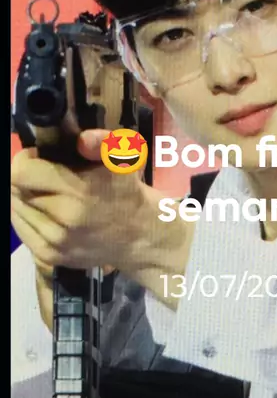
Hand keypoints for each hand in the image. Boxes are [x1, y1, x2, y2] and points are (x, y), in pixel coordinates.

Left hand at [11, 129, 148, 271]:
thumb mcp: (122, 158)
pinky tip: (44, 210)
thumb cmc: (126, 191)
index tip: (40, 158)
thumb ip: (102, 143)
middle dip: (27, 179)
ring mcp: (54, 241)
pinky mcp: (49, 256)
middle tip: (46, 176)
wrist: (138, 236)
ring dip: (25, 197)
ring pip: (15, 209)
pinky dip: (26, 216)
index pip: (21, 172)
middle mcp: (63, 219)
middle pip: (16, 190)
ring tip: (47, 194)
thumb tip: (82, 141)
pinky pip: (20, 229)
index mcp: (80, 191)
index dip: (26, 159)